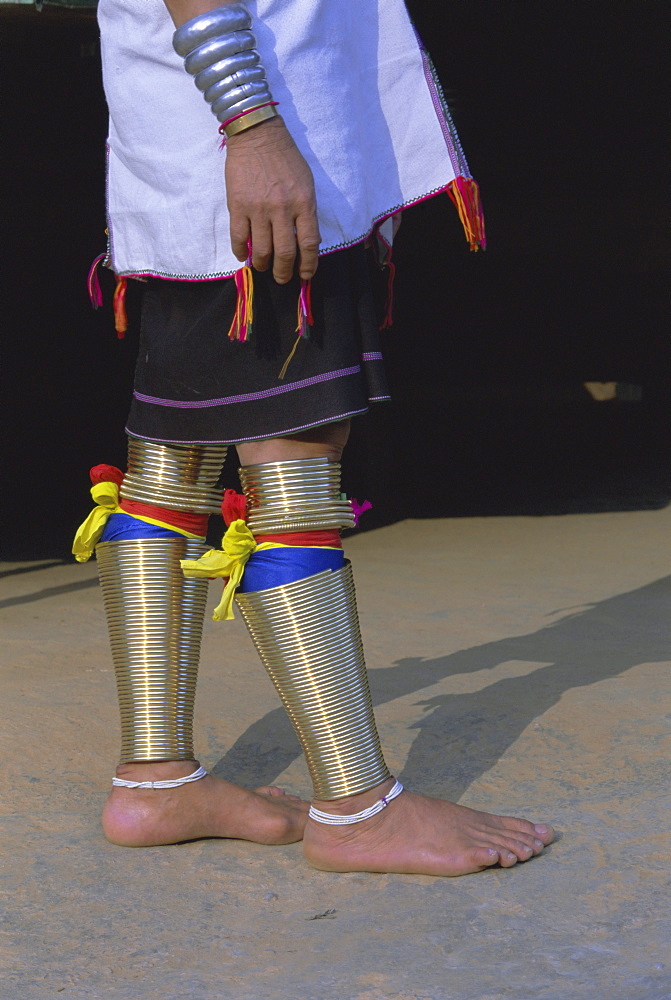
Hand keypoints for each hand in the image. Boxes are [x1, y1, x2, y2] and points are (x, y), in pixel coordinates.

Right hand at [225, 116, 320, 283]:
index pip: (308, 244)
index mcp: (303, 203)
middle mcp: (282, 208)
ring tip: (264, 267)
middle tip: (282, 278)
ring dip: (263, 265)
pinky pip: (239, 238)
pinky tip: (244, 256)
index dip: (308, 265)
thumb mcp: (306, 183)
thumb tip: (305, 243)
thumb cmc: (286, 158)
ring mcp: (258, 208)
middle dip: (283, 272)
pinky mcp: (238, 205)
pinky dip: (241, 252)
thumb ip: (306, 212)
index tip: (306, 275)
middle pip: (284, 253)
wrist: (257, 134)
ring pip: (261, 250)